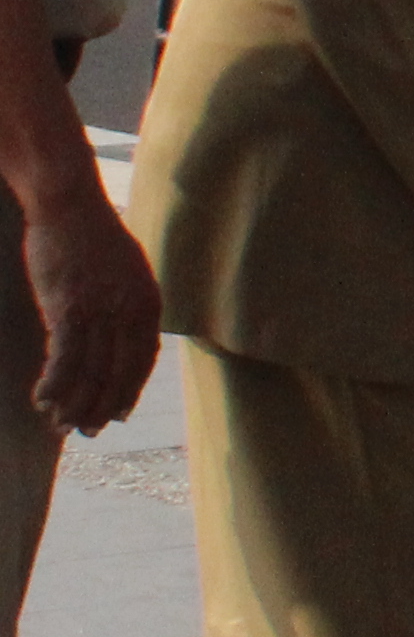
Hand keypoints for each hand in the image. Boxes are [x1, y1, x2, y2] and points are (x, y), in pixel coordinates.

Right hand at [19, 188, 153, 436]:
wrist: (70, 205)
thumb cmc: (92, 237)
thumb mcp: (124, 273)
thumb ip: (124, 306)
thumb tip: (114, 335)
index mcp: (148, 303)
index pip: (142, 360)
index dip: (129, 390)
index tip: (119, 414)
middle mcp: (130, 312)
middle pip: (117, 373)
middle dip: (101, 407)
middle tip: (86, 432)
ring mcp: (100, 311)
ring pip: (90, 371)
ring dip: (74, 403)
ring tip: (60, 425)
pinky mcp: (68, 308)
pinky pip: (64, 357)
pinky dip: (55, 383)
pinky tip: (43, 400)